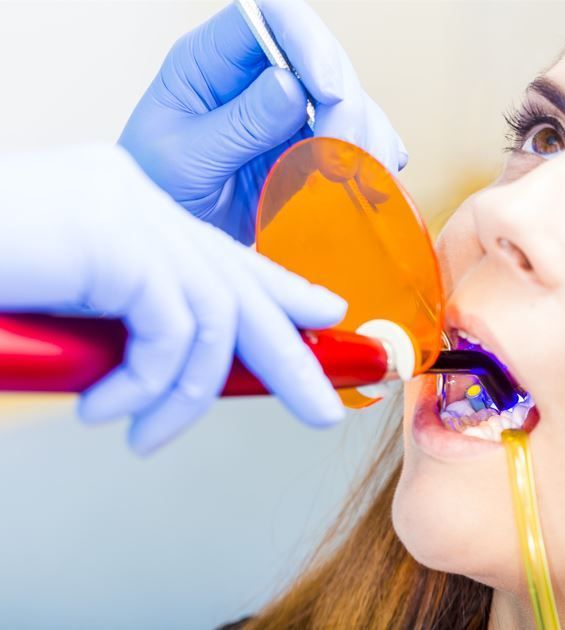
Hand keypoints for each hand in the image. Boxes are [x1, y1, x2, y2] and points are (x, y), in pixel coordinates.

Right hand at [0, 144, 347, 454]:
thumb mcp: (72, 308)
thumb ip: (129, 319)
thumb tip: (186, 368)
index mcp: (126, 205)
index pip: (222, 253)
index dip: (280, 291)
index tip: (323, 319)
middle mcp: (134, 197)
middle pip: (241, 283)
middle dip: (289, 355)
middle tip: (326, 408)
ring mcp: (124, 211)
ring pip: (215, 314)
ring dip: (189, 395)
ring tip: (148, 437)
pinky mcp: (113, 238)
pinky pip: (170, 330)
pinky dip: (147, 384)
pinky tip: (105, 409)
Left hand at [119, 0, 406, 243]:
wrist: (167, 241)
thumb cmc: (157, 193)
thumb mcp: (184, 161)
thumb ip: (237, 125)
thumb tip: (293, 87)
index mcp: (211, 61)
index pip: (268, 15)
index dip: (308, 42)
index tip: (331, 93)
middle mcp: (255, 77)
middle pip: (322, 59)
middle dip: (346, 105)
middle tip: (344, 158)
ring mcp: (287, 111)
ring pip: (349, 100)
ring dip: (366, 136)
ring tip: (365, 179)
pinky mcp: (308, 147)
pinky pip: (354, 139)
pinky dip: (371, 158)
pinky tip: (377, 177)